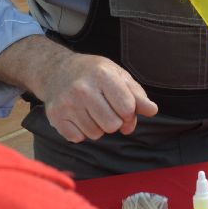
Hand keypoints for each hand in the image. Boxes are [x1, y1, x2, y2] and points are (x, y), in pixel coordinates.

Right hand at [37, 53, 157, 141]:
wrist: (56, 70)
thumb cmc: (92, 73)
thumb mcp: (118, 75)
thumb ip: (136, 94)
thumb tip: (152, 110)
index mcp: (102, 75)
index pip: (127, 108)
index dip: (130, 114)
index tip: (124, 109)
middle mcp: (83, 88)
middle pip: (112, 125)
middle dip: (114, 122)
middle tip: (106, 110)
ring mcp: (67, 103)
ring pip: (96, 134)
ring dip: (98, 127)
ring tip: (91, 111)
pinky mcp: (55, 116)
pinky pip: (78, 138)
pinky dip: (81, 131)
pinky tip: (78, 116)